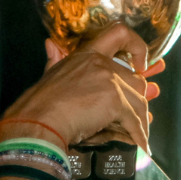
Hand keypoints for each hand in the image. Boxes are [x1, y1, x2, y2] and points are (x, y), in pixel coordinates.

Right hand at [3, 24, 160, 151]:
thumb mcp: (49, 74)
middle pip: (135, 80)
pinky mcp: (114, 100)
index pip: (119, 34)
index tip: (142, 64)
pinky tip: (140, 145)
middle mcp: (101, 63)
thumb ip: (55, 59)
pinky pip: (134, 120)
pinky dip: (139, 134)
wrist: (38, 121)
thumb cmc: (40, 104)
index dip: (137, 46)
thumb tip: (50, 45)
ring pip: (138, 101)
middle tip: (138, 119)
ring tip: (139, 137)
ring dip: (140, 121)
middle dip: (139, 101)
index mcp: (87, 54)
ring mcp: (109, 80)